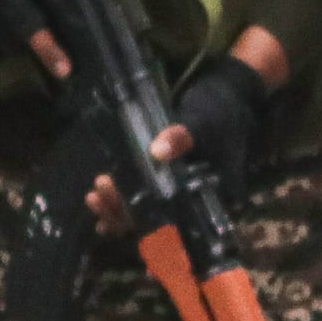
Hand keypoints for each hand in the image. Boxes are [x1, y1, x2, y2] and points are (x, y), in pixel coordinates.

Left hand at [93, 43, 281, 227]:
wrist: (227, 98)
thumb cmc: (220, 113)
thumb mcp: (204, 122)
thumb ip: (182, 137)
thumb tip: (156, 152)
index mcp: (211, 194)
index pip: (177, 220)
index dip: (146, 222)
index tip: (119, 212)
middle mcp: (195, 200)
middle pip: (157, 221)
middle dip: (124, 213)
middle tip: (98, 195)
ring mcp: (179, 191)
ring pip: (145, 213)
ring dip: (117, 207)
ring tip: (94, 195)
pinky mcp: (165, 180)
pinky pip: (141, 198)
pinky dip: (120, 200)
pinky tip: (99, 198)